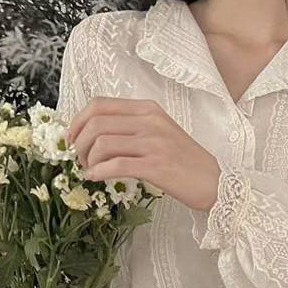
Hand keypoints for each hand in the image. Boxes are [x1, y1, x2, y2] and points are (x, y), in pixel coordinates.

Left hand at [66, 97, 221, 211]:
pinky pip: (116, 165)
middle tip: (79, 159)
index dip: (78, 121)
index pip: (100, 105)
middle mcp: (149, 121)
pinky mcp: (155, 166)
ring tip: (88, 170)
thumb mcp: (161, 134)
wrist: (215, 183)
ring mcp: (153, 143)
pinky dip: (99, 172)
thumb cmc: (185, 163)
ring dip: (87, 159)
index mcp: (148, 109)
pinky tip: (95, 178)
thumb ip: (134, 129)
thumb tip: (98, 136)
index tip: (72, 138)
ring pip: (102, 143)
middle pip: (96, 123)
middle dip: (79, 143)